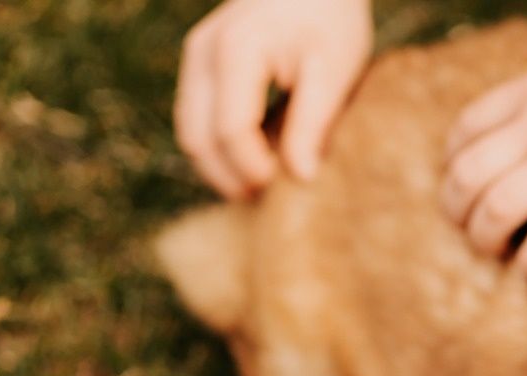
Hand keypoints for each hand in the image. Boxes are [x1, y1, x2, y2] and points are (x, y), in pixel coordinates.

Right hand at [175, 0, 372, 196]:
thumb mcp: (336, 70)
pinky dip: (219, 149)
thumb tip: (301, 178)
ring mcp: (194, 57)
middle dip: (230, 179)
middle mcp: (203, 52)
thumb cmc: (331, 21)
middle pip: (197, 138)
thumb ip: (315, 122)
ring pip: (190, 132)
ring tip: (263, 191)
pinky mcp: (199, 65)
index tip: (288, 188)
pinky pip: (197, 120)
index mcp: (238, 50)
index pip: (231, 130)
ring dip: (220, 169)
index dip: (255, 170)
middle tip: (271, 204)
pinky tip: (255, 165)